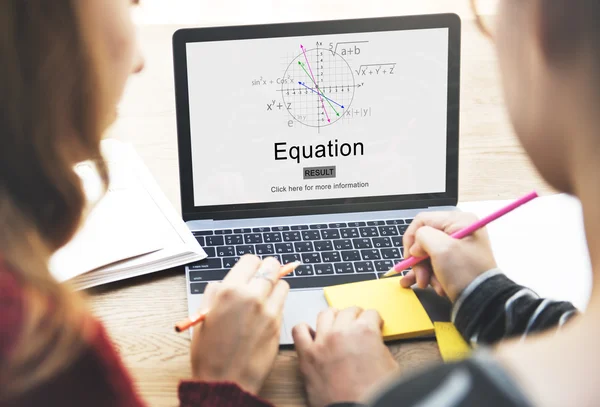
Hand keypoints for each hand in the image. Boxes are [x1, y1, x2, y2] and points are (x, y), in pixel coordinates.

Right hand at [190, 255, 288, 394]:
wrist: (225, 381)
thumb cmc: (210, 353)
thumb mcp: (203, 316)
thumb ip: (215, 293)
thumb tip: (224, 283)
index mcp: (230, 291)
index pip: (251, 260)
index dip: (250, 266)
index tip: (249, 272)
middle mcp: (252, 296)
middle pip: (272, 266)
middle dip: (267, 270)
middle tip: (261, 279)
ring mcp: (269, 310)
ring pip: (282, 283)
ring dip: (275, 286)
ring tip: (264, 298)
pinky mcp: (279, 324)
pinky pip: (283, 303)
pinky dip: (277, 303)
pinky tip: (265, 314)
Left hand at [293, 307, 397, 406]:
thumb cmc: (374, 393)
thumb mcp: (390, 365)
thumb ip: (379, 346)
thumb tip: (373, 341)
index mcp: (365, 332)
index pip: (371, 313)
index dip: (374, 320)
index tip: (373, 324)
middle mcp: (342, 332)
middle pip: (348, 311)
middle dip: (355, 317)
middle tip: (357, 325)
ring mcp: (322, 341)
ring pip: (325, 314)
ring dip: (333, 318)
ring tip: (336, 326)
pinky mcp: (307, 355)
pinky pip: (299, 331)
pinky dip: (305, 330)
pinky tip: (312, 335)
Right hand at [400, 211, 496, 301]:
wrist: (483, 302)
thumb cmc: (465, 273)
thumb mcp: (441, 249)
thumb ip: (422, 237)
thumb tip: (416, 246)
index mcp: (459, 221)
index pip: (422, 220)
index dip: (411, 238)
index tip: (410, 256)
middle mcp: (459, 231)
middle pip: (424, 239)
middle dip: (419, 260)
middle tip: (420, 276)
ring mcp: (457, 247)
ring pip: (427, 254)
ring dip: (424, 271)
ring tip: (427, 284)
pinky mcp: (456, 262)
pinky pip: (435, 264)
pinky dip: (430, 275)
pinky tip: (429, 285)